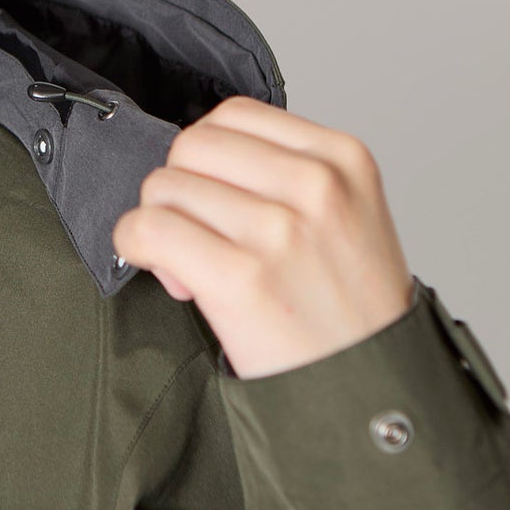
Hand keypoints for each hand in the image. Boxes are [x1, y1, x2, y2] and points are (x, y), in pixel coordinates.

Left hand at [111, 96, 414, 378]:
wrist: (374, 394)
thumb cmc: (349, 311)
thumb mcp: (345, 214)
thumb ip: (280, 173)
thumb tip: (191, 163)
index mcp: (341, 158)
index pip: (232, 114)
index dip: (208, 159)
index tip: (218, 199)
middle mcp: (315, 185)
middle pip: (191, 145)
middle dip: (180, 189)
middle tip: (201, 237)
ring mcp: (279, 230)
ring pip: (163, 187)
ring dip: (162, 227)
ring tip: (198, 268)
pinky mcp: (240, 278)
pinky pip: (147, 229)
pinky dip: (136, 247)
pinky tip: (170, 275)